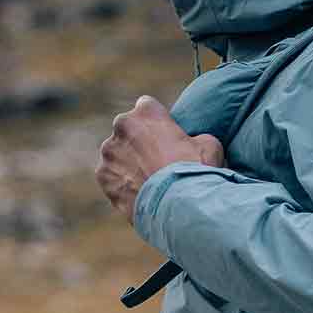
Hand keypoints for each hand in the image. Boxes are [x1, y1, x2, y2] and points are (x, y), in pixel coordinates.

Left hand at [96, 95, 224, 223]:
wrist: (177, 205)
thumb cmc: (195, 170)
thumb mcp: (209, 144)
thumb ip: (194, 136)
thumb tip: (192, 143)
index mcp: (146, 111)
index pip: (147, 106)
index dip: (157, 122)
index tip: (165, 136)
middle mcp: (121, 126)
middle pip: (128, 129)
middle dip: (139, 141)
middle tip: (158, 161)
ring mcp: (109, 152)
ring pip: (117, 153)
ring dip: (128, 162)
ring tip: (149, 181)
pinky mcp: (102, 176)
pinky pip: (111, 176)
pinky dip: (121, 183)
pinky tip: (139, 194)